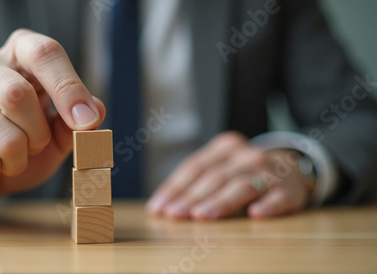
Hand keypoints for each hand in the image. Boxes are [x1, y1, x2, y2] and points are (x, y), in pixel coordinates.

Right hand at [0, 29, 105, 216]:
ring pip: (5, 137)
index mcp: (19, 55)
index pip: (45, 53)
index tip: (86, 122)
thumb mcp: (54, 136)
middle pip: (20, 96)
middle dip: (37, 136)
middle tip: (32, 147)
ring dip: (16, 163)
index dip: (69, 88)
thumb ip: (75, 124)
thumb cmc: (19, 147)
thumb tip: (96, 111)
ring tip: (4, 162)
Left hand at [146, 131, 314, 219]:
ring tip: (202, 216)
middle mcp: (246, 155)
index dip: (175, 187)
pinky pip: (278, 197)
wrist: (290, 169)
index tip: (159, 208)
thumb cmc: (243, 173)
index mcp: (225, 147)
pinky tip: (256, 214)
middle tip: (175, 215)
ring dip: (220, 202)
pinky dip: (269, 205)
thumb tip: (159, 207)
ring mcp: (269, 171)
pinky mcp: (288, 190)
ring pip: (242, 185)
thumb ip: (194, 182)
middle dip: (192, 198)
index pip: (194, 166)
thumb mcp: (220, 167)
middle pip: (215, 177)